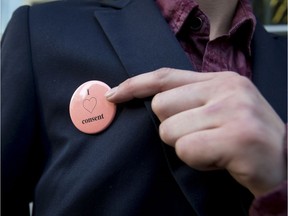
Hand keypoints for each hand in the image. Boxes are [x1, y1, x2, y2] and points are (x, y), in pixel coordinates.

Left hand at [106, 68, 285, 196]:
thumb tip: (150, 101)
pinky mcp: (237, 137)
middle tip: (201, 135)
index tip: (113, 94)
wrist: (285, 163)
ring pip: (169, 130)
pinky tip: (218, 159)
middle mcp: (227, 89)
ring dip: (186, 146)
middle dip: (173, 127)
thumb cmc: (245, 137)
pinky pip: (187, 149)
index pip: (165, 76)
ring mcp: (233, 111)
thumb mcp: (219, 108)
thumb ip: (189, 100)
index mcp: (220, 80)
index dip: (135, 85)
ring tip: (212, 147)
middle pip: (161, 106)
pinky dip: (197, 160)